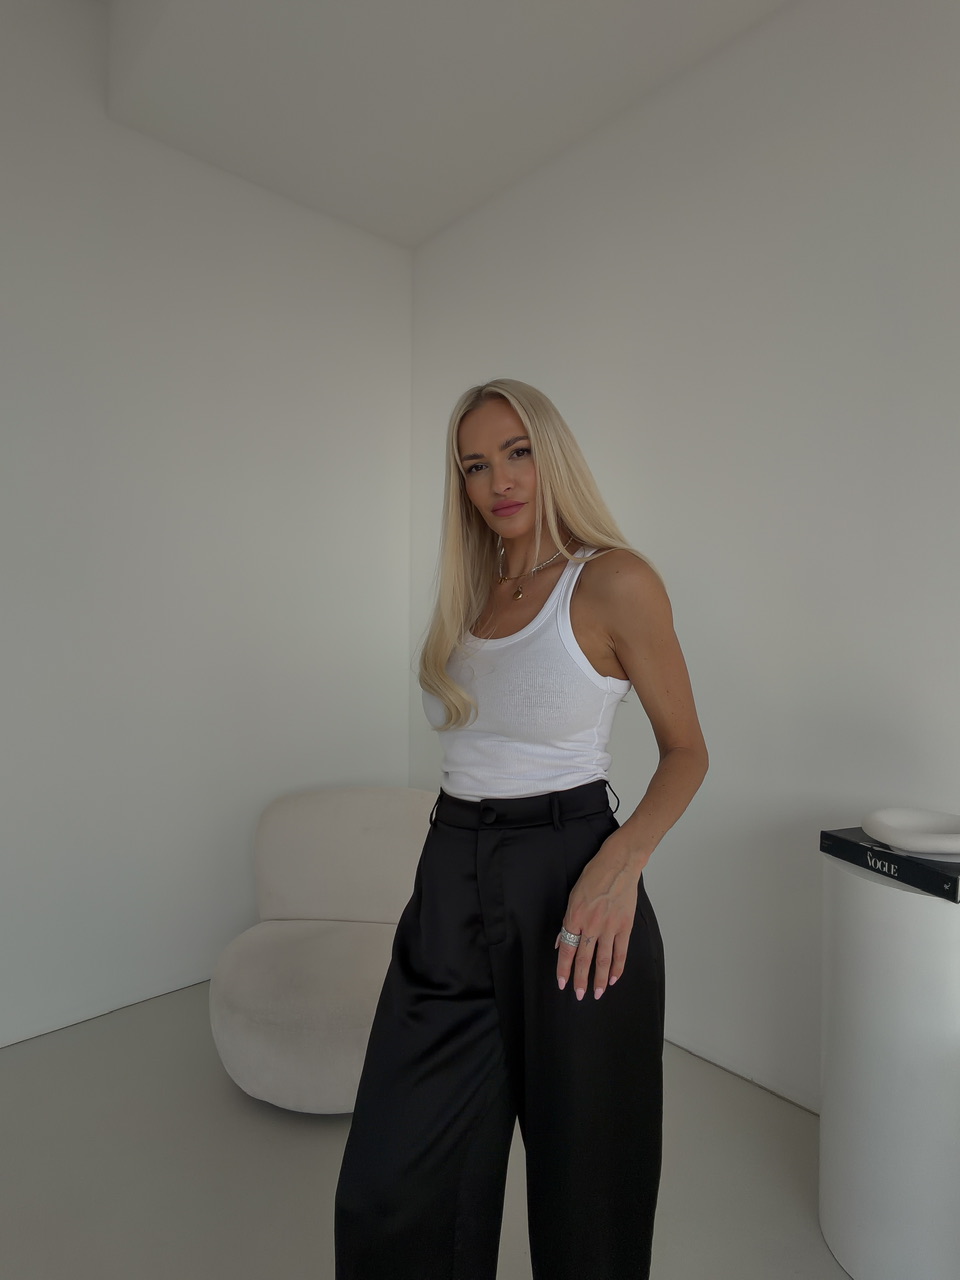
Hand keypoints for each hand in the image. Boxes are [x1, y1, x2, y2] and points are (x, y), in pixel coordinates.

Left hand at [555, 835, 641, 1000]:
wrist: (618, 864)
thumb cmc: (593, 876)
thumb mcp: (573, 896)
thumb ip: (568, 922)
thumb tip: (562, 943)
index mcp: (575, 917)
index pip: (568, 950)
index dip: (564, 969)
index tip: (562, 983)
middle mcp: (592, 925)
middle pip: (585, 959)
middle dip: (581, 980)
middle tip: (579, 995)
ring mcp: (610, 926)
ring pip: (603, 959)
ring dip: (599, 979)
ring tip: (596, 993)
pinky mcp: (625, 926)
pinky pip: (621, 951)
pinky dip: (617, 967)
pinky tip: (613, 978)